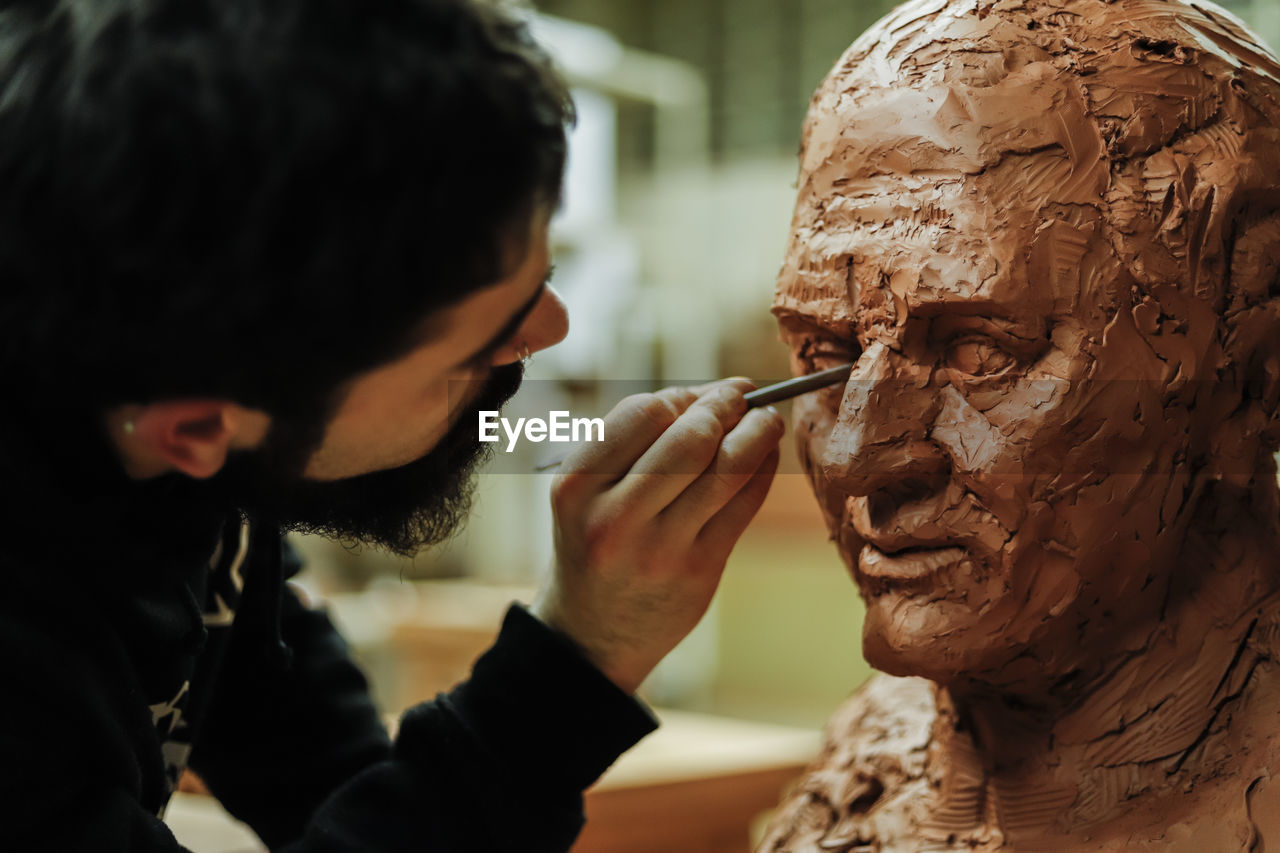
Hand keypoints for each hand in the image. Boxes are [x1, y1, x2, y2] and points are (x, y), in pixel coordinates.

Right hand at [531, 379, 784, 693]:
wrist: (589, 636)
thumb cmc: (594, 544)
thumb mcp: (586, 493)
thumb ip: (636, 441)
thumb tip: (714, 392)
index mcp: (576, 487)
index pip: (641, 413)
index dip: (682, 395)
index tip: (702, 393)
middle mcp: (614, 517)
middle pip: (690, 436)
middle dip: (725, 404)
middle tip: (743, 394)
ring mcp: (660, 548)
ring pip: (727, 467)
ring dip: (758, 429)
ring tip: (766, 418)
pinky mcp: (699, 570)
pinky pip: (745, 502)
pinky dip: (763, 467)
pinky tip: (765, 455)